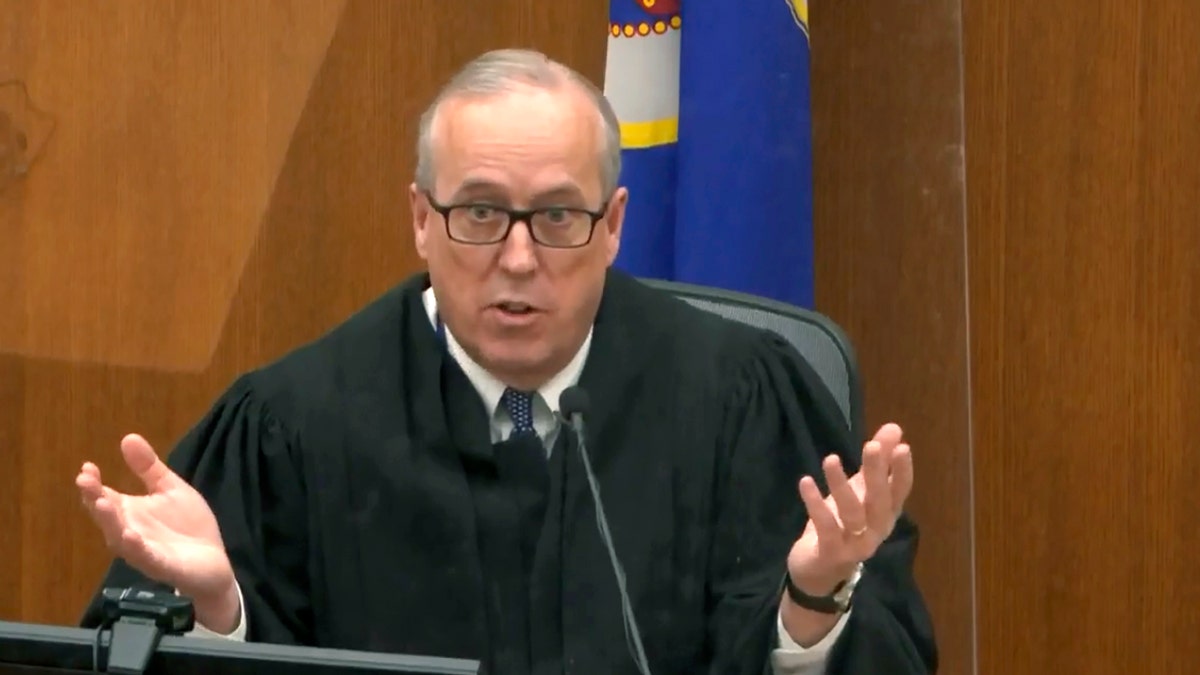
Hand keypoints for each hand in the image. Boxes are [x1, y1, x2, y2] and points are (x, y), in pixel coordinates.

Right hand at [76, 433, 239, 630]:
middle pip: (106, 516)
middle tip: (85, 480)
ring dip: (110, 521)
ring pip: (120, 538)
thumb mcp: (170, 489)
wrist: (213, 562)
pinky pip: (145, 556)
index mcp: (129, 513)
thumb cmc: (187, 526)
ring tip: (102, 502)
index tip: (87, 467)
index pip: (103, 497)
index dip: (93, 484)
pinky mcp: (161, 565)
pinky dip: (136, 547)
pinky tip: (130, 535)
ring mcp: (143, 551)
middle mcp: (128, 532)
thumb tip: (128, 437)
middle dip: (94, 498)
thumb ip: (149, 468)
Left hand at [787, 423, 913, 594]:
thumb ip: (877, 462)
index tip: (902, 446)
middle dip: (877, 473)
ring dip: (841, 486)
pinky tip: (806, 481)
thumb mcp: (860, 491)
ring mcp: (854, 544)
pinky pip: (825, 526)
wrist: (819, 572)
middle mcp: (875, 530)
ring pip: (851, 513)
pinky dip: (816, 504)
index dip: (902, 471)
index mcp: (885, 514)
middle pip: (879, 501)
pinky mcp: (831, 552)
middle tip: (871, 445)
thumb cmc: (843, 525)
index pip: (900, 492)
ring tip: (830, 460)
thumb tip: (894, 428)